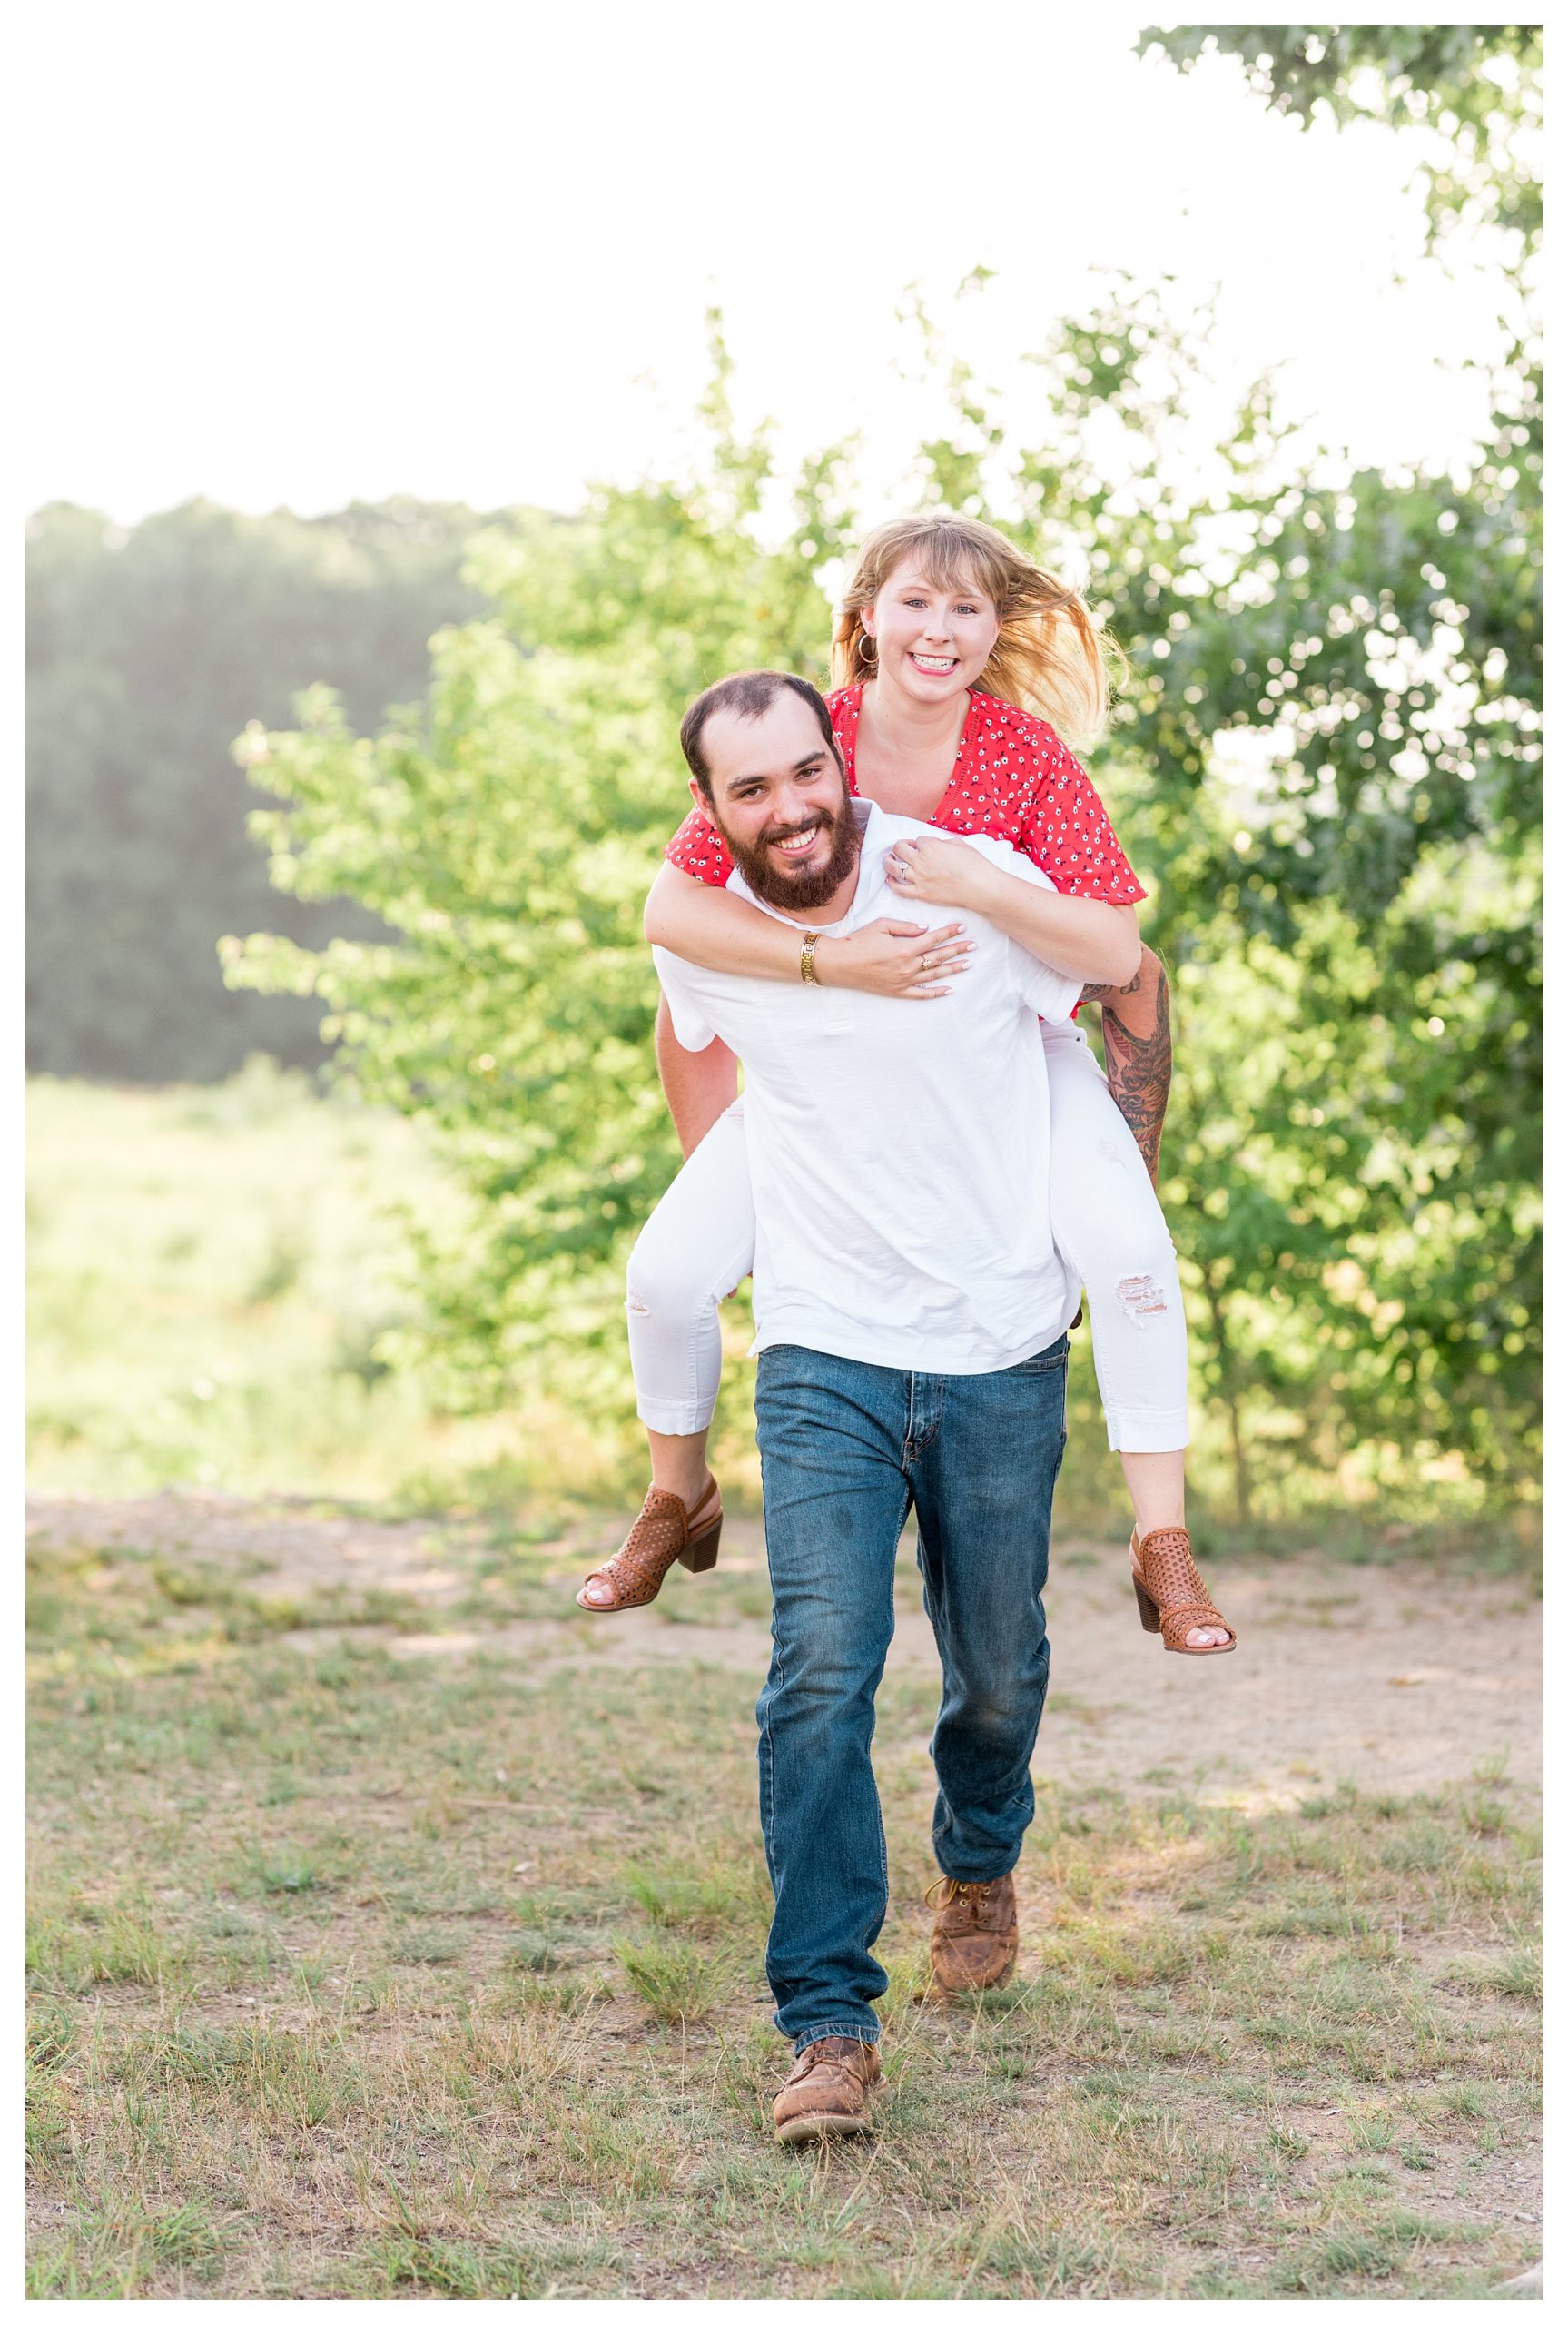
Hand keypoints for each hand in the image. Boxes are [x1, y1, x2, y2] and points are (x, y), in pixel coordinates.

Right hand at [818, 918, 973, 998]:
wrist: (840, 964)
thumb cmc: (858, 941)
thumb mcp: (881, 925)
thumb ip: (905, 927)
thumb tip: (925, 929)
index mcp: (904, 949)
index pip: (933, 939)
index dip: (949, 932)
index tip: (962, 927)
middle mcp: (907, 967)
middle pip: (938, 957)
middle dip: (957, 950)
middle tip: (973, 945)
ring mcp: (903, 981)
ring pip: (934, 975)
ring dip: (952, 969)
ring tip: (967, 964)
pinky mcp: (897, 992)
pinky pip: (921, 994)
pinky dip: (935, 992)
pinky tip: (949, 989)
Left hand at [883, 833, 996, 910]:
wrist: (981, 887)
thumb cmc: (975, 865)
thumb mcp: (960, 844)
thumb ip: (943, 842)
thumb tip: (936, 844)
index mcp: (930, 845)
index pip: (918, 840)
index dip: (920, 842)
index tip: (923, 846)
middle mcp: (921, 860)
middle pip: (899, 848)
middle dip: (900, 846)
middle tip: (902, 849)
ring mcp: (919, 878)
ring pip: (894, 867)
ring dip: (888, 861)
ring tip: (889, 860)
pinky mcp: (921, 893)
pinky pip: (899, 889)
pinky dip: (892, 884)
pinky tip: (890, 879)